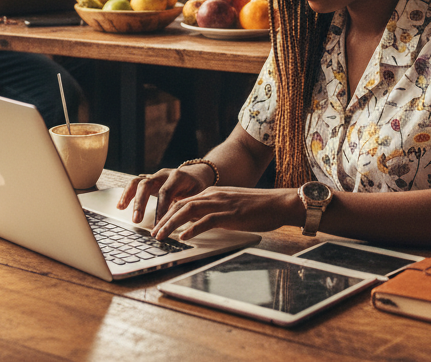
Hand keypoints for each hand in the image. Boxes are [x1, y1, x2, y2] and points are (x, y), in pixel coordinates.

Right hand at [118, 166, 207, 225]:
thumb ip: (190, 207)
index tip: (159, 225)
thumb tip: (189, 226)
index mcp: (178, 177)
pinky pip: (134, 184)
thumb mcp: (198, 196)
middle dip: (140, 202)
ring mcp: (155, 176)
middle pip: (147, 184)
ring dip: (129, 196)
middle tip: (137, 220)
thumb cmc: (197, 189)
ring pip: (138, 181)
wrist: (196, 175)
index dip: (161, 208)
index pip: (166, 192)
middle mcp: (164, 175)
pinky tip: (120, 206)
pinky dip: (126, 194)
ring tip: (122, 209)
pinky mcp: (149, 180)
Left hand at [150, 186, 299, 241]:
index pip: (183, 202)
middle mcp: (213, 195)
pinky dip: (192, 229)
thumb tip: (197, 223)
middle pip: (181, 205)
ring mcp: (221, 203)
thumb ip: (214, 211)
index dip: (168, 214)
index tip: (157, 226)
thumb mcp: (230, 206)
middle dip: (164, 220)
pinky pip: (206, 221)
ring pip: (189, 211)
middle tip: (153, 234)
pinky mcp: (230, 214)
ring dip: (172, 225)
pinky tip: (183, 237)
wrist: (277, 203)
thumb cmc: (257, 207)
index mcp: (212, 192)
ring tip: (161, 236)